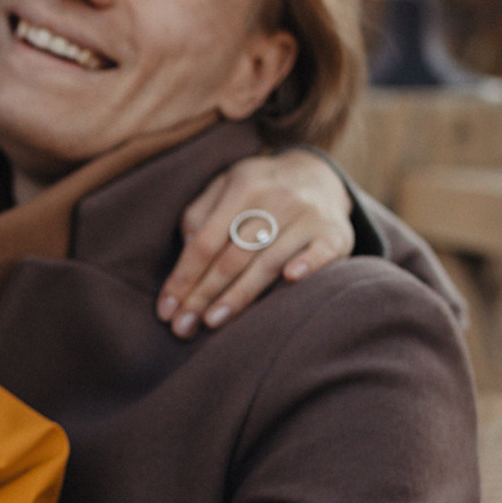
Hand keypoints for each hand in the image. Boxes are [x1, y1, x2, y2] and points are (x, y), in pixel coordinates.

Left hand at [155, 149, 353, 336]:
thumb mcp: (225, 188)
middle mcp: (277, 198)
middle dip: (203, 295)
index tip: (166, 310)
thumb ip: (200, 216)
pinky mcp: (335, 233)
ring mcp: (309, 216)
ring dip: (239, 296)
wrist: (319, 175)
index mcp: (243, 186)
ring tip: (212, 322)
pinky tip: (290, 280)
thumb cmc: (258, 191)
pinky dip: (307, 265)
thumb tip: (186, 253)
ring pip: (268, 262)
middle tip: (183, 327)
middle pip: (233, 257)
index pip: (206, 241)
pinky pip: (320, 252)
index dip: (184, 277)